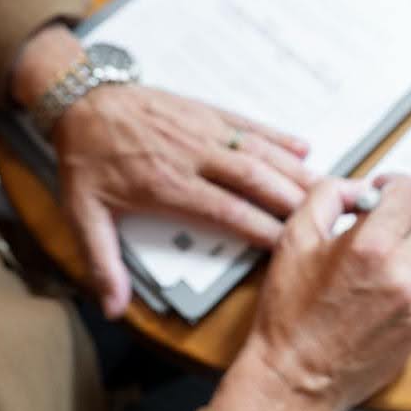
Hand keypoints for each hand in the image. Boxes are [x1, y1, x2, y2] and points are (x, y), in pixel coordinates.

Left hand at [54, 84, 316, 316]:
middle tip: (329, 216)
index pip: (225, 210)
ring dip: (293, 169)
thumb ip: (102, 263)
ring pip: (257, 151)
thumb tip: (112, 309)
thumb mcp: (84, 215)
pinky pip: (247, 123)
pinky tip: (302, 146)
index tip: (291, 243)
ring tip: (326, 186)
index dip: (261, 226)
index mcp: (167, 185)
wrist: (81, 101)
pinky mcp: (204, 110)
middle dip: (292, 198)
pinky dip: (276, 135)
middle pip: (252, 179)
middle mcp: (192, 156)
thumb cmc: (85, 159)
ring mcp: (202, 129)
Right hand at [209, 177, 410, 410]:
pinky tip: (371, 296)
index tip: (379, 194)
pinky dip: (405, 283)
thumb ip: (329, 195)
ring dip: (405, 252)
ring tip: (366, 268)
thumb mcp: (295, 237)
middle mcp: (404, 276)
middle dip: (403, 219)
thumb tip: (359, 188)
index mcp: (373, 247)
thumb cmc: (289, 312)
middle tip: (373, 228)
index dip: (395, 186)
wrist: (294, 378)